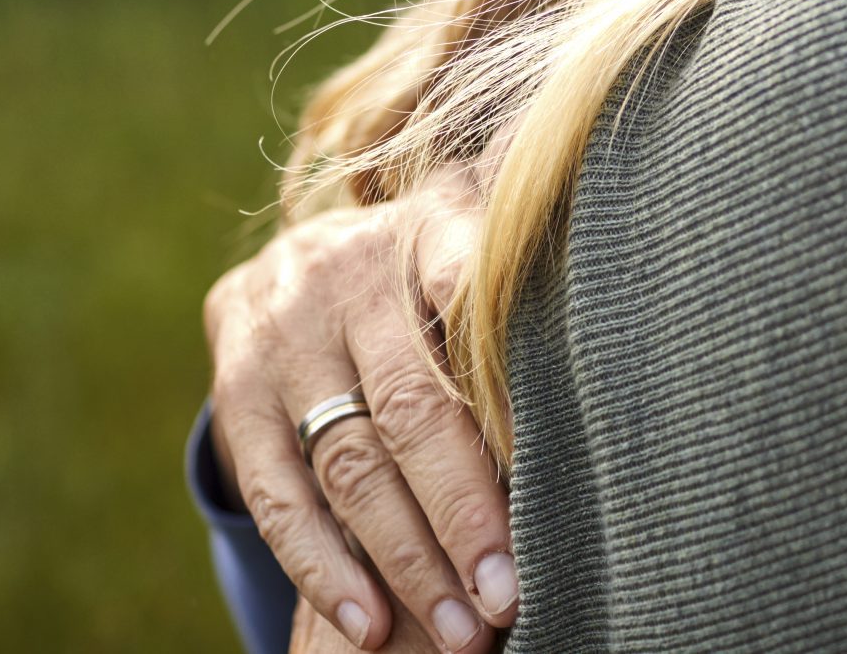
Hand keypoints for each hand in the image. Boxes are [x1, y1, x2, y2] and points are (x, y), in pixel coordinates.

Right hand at [204, 166, 514, 650]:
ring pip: (348, 462)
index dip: (504, 359)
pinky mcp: (236, 393)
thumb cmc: (421, 273)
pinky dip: (323, 566)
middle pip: (411, 408)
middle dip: (464, 511)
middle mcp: (345, 277)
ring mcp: (281, 337)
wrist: (295, 260)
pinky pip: (277, 493)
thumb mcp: (468, 241)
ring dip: (404, 559)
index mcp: (423, 231)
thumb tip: (611, 344)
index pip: (467, 282)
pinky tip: (369, 621)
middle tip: (507, 594)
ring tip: (459, 628)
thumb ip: (521, 283)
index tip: (549, 441)